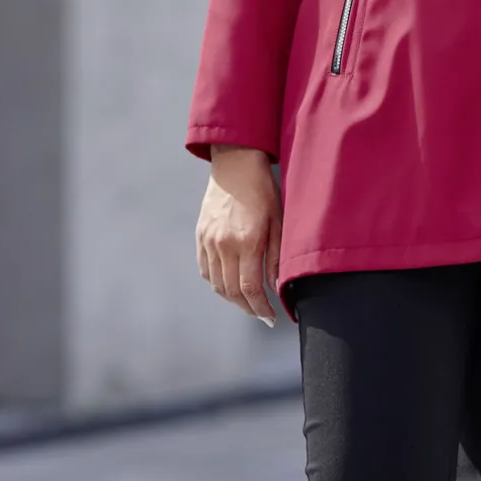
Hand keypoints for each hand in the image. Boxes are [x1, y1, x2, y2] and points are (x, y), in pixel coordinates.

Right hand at [195, 149, 281, 324]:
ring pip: (217, 284)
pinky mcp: (201, 236)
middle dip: (248, 308)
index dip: (260, 308)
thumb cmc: (263, 189)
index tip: (271, 317)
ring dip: (233, 299)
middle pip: (231, 291)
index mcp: (246, 241)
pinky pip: (206, 270)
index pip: (250, 289)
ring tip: (249, 302)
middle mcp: (223, 244)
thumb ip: (276, 256)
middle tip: (262, 314)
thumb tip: (276, 287)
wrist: (235, 164)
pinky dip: (218, 283)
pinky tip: (231, 283)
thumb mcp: (278, 220)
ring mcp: (209, 241)